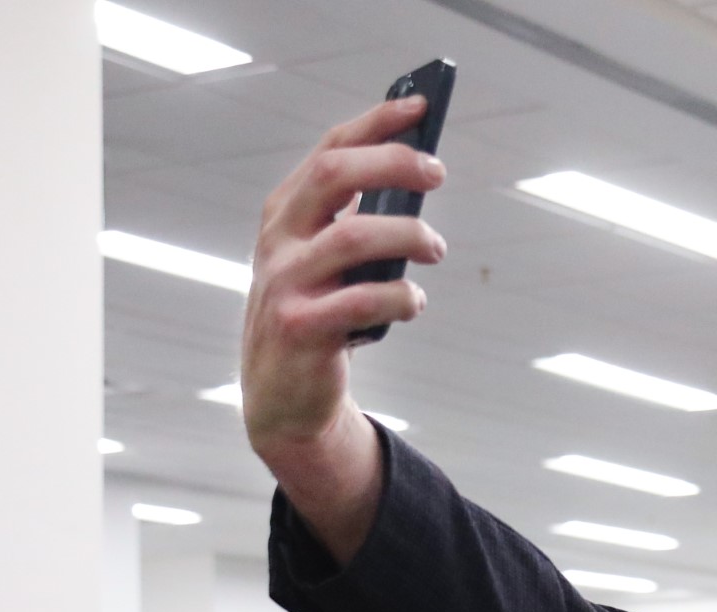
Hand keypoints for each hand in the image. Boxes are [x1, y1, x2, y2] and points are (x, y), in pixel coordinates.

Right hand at [241, 97, 447, 559]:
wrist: (281, 399)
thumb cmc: (317, 317)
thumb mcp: (329, 263)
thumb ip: (358, 222)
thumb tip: (416, 177)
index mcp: (286, 215)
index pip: (330, 152)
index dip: (375, 125)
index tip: (421, 107)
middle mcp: (279, 241)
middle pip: (331, 177)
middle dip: (390, 164)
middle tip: (437, 171)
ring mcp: (285, 284)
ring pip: (349, 237)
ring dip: (406, 235)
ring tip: (435, 248)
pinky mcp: (300, 329)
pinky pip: (360, 301)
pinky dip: (399, 298)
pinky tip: (414, 303)